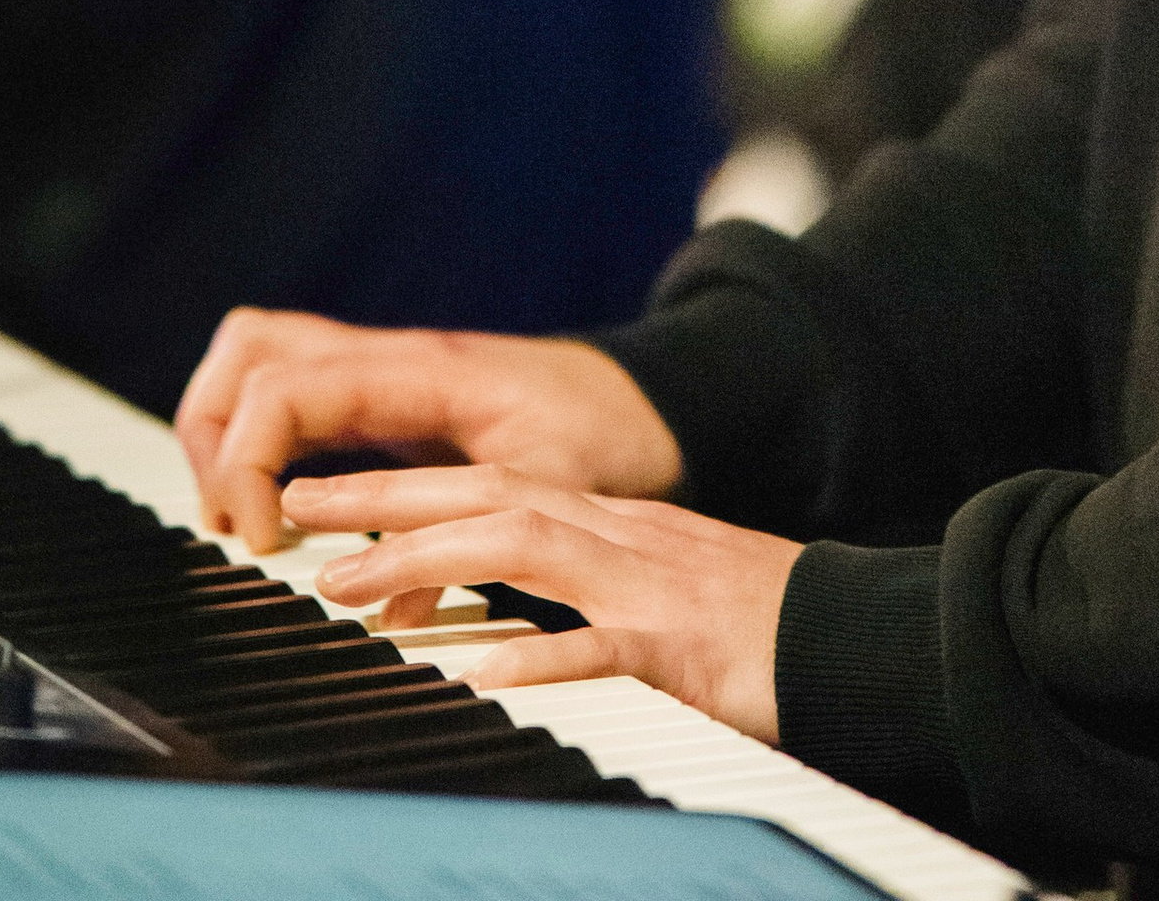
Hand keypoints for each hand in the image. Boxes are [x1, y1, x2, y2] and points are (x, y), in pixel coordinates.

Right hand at [176, 307, 682, 551]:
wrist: (647, 401)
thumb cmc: (604, 435)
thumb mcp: (544, 492)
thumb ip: (467, 546)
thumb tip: (389, 612)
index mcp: (416, 369)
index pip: (283, 387)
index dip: (246, 463)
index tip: (268, 543)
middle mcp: (387, 357)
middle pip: (248, 349)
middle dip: (214, 436)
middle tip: (239, 526)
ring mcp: (380, 370)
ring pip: (262, 360)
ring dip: (231, 434)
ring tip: (248, 523)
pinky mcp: (382, 399)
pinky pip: (295, 394)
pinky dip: (266, 442)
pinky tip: (284, 513)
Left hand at [286, 461, 799, 741]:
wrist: (860, 633)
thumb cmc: (760, 625)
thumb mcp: (658, 593)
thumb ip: (584, 593)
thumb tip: (499, 619)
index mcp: (611, 527)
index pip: (490, 486)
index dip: (401, 487)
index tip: (322, 500)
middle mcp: (620, 539)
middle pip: (489, 498)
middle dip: (386, 501)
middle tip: (298, 513)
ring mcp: (649, 586)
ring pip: (526, 552)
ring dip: (431, 562)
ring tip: (351, 590)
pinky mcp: (682, 646)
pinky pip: (602, 647)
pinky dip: (540, 654)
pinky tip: (482, 671)